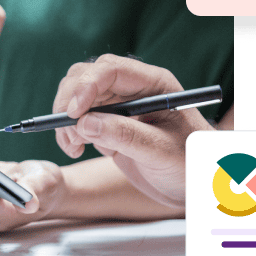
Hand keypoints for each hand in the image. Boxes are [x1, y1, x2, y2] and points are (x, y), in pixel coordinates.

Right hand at [52, 54, 214, 206]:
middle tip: (68, 131)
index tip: (74, 113)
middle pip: (85, 76)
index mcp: (152, 84)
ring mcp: (116, 105)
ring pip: (75, 95)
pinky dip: (68, 132)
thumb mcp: (160, 150)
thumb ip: (124, 135)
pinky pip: (76, 118)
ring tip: (74, 146)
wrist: (190, 185)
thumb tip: (84, 123)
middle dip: (70, 102)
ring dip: (66, 119)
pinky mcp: (105, 123)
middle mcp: (131, 88)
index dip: (86, 86)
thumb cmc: (186, 163)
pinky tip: (76, 149)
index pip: (110, 70)